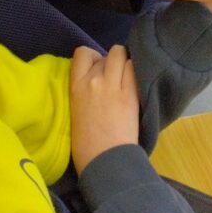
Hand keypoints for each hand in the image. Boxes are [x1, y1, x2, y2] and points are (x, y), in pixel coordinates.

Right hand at [69, 45, 139, 173]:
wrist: (104, 159)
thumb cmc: (85, 143)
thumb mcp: (75, 110)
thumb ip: (84, 89)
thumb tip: (98, 78)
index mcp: (75, 86)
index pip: (83, 52)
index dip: (94, 57)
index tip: (98, 69)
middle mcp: (93, 80)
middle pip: (106, 53)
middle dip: (112, 61)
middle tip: (116, 77)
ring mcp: (112, 85)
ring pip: (121, 54)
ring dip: (125, 63)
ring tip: (127, 78)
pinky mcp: (130, 93)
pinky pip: (134, 68)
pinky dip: (136, 72)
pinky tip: (136, 84)